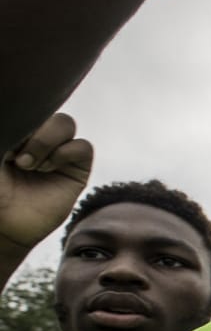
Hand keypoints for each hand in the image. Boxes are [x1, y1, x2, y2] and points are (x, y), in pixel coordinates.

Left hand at [0, 113, 92, 255]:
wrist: (3, 224)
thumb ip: (9, 129)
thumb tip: (24, 113)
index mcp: (18, 129)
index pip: (28, 105)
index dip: (21, 117)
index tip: (7, 143)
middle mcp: (37, 137)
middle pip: (48, 110)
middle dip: (31, 131)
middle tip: (14, 157)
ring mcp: (57, 152)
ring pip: (65, 124)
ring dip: (46, 141)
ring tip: (28, 164)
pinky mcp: (76, 170)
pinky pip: (83, 146)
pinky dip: (65, 153)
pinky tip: (46, 168)